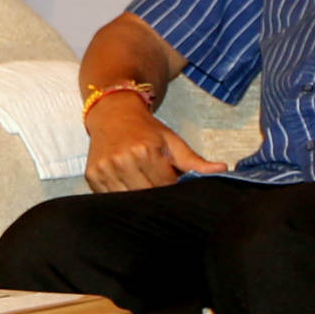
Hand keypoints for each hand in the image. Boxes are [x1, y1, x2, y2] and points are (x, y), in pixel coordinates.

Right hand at [82, 101, 225, 191]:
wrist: (112, 113)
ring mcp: (104, 169)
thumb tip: (222, 170)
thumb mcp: (172, 142)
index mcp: (144, 151)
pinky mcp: (92, 176)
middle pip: (147, 195)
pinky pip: (111, 197)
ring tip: (146, 185)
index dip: (174, 190)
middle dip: (158, 196)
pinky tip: (129, 185)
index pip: (165, 186)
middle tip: (162, 187)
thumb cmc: (146, 129)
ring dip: (139, 199)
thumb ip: (195, 161)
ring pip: (128, 200)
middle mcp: (121, 160)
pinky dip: (122, 196)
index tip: (177, 187)